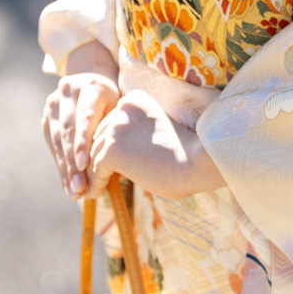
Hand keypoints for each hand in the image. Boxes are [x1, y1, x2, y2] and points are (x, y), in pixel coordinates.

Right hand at [41, 41, 119, 199]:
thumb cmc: (114, 101)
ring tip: (75, 192)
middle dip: (73, 162)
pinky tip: (68, 184)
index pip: (85, 117)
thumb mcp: (119, 109)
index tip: (85, 165)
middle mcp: (68, 92)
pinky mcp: (47, 117)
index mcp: (91, 88)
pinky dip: (62, 165)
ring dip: (66, 169)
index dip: (83, 142)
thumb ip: (116, 132)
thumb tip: (120, 170)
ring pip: (57, 140)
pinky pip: (52, 145)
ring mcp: (54, 104)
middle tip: (80, 188)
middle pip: (68, 131)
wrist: (93, 80)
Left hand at [87, 89, 224, 199]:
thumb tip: (109, 154)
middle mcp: (124, 107)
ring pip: (94, 154)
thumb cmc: (184, 153)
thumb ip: (134, 134)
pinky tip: (96, 194)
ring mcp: (117, 127)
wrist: (198, 162)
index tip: (114, 164)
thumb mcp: (155, 132)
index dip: (112, 144)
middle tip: (99, 179)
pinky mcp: (113, 150)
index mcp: (136, 98)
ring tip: (94, 188)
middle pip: (99, 137)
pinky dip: (95, 183)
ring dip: (95, 172)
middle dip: (100, 158)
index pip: (111, 122)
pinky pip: (95, 170)